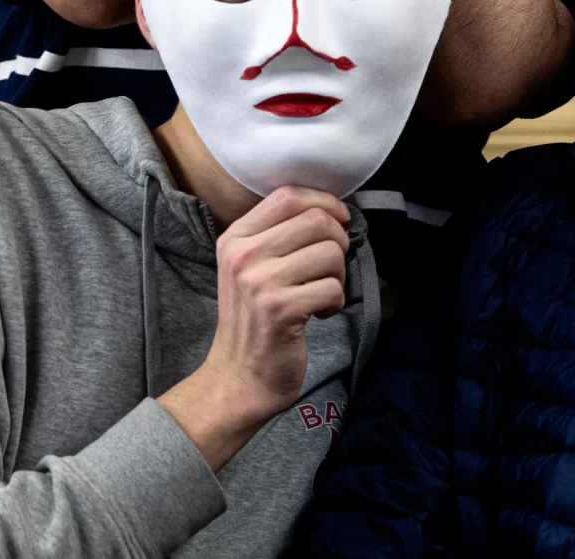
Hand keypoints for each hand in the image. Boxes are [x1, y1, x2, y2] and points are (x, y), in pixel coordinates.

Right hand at [159, 187, 348, 468]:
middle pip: (317, 221)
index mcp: (235, 238)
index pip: (288, 196)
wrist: (238, 377)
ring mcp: (259, 283)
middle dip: (339, 242)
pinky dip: (336, 302)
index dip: (325, 201)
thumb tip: (332, 209)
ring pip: (331, 253)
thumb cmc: (255, 319)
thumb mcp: (250, 267)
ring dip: (338, 276)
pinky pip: (333, 288)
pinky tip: (317, 314)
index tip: (340, 219)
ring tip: (319, 294)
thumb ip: (280, 234)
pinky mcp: (280, 310)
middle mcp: (242, 256)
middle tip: (330, 268)